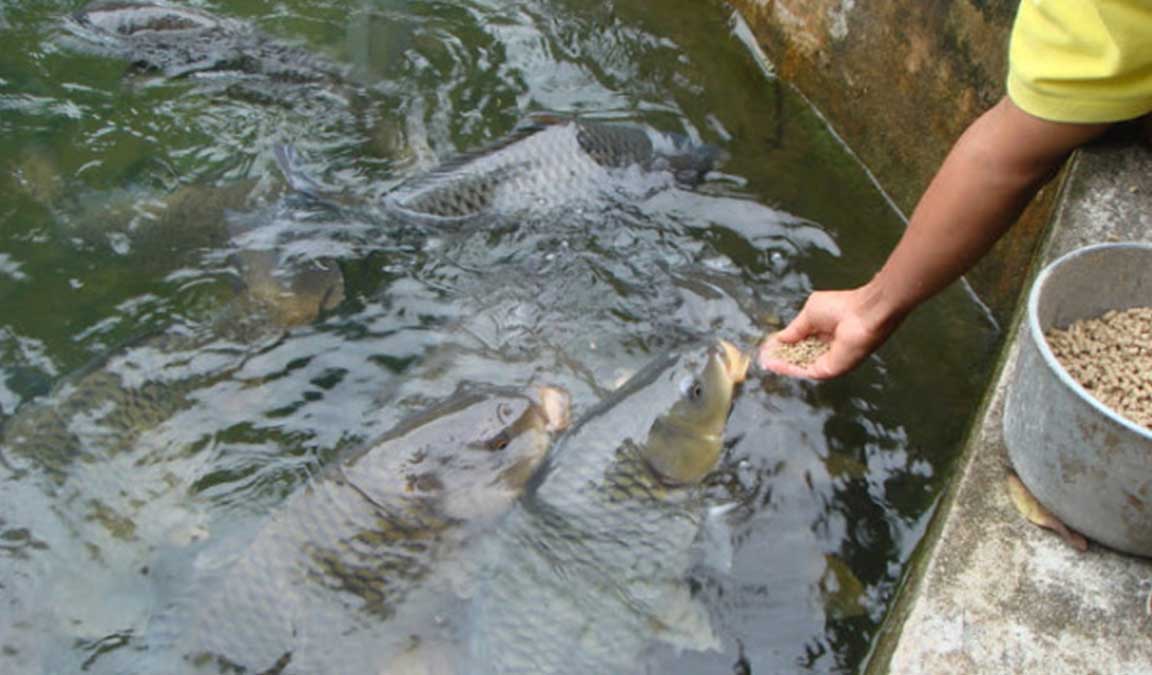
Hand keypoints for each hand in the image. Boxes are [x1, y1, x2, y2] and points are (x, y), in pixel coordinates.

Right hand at [757, 286, 901, 379]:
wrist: (862, 315)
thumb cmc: (840, 307)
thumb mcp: (809, 313)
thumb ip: (795, 329)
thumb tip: (780, 339)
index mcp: (823, 333)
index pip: (800, 343)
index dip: (783, 345)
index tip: (768, 345)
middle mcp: (825, 349)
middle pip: (798, 357)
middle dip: (780, 357)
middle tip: (763, 357)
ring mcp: (827, 361)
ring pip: (799, 366)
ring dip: (781, 365)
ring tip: (764, 362)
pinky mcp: (828, 370)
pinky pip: (804, 371)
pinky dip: (788, 369)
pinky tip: (773, 364)